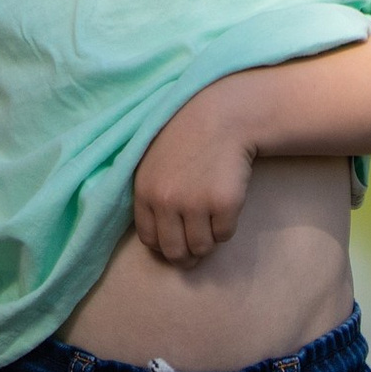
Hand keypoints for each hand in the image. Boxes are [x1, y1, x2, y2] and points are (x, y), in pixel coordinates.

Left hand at [131, 84, 258, 260]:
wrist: (221, 116)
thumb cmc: (185, 139)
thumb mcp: (151, 164)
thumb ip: (151, 197)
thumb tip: (158, 241)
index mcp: (144, 192)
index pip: (149, 240)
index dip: (163, 247)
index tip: (175, 242)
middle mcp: (166, 202)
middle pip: (175, 252)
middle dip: (187, 255)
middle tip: (196, 248)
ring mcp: (195, 204)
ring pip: (202, 248)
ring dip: (208, 241)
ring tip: (210, 220)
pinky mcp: (224, 204)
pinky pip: (225, 235)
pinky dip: (226, 227)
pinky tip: (225, 205)